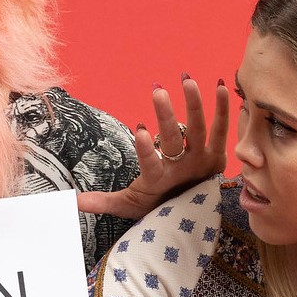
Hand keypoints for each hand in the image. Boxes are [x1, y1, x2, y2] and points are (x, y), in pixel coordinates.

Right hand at [77, 75, 230, 219]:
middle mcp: (182, 169)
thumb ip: (103, 202)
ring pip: (199, 129)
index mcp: (158, 180)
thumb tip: (73, 203)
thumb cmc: (156, 205)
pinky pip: (221, 129)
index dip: (146, 149)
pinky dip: (223, 108)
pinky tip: (221, 85)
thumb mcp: (129, 205)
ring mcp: (202, 161)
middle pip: (174, 139)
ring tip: (187, 80)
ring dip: (194, 104)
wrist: (192, 216)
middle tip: (158, 92)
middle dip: (166, 116)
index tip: (140, 130)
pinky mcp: (217, 155)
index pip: (151, 164)